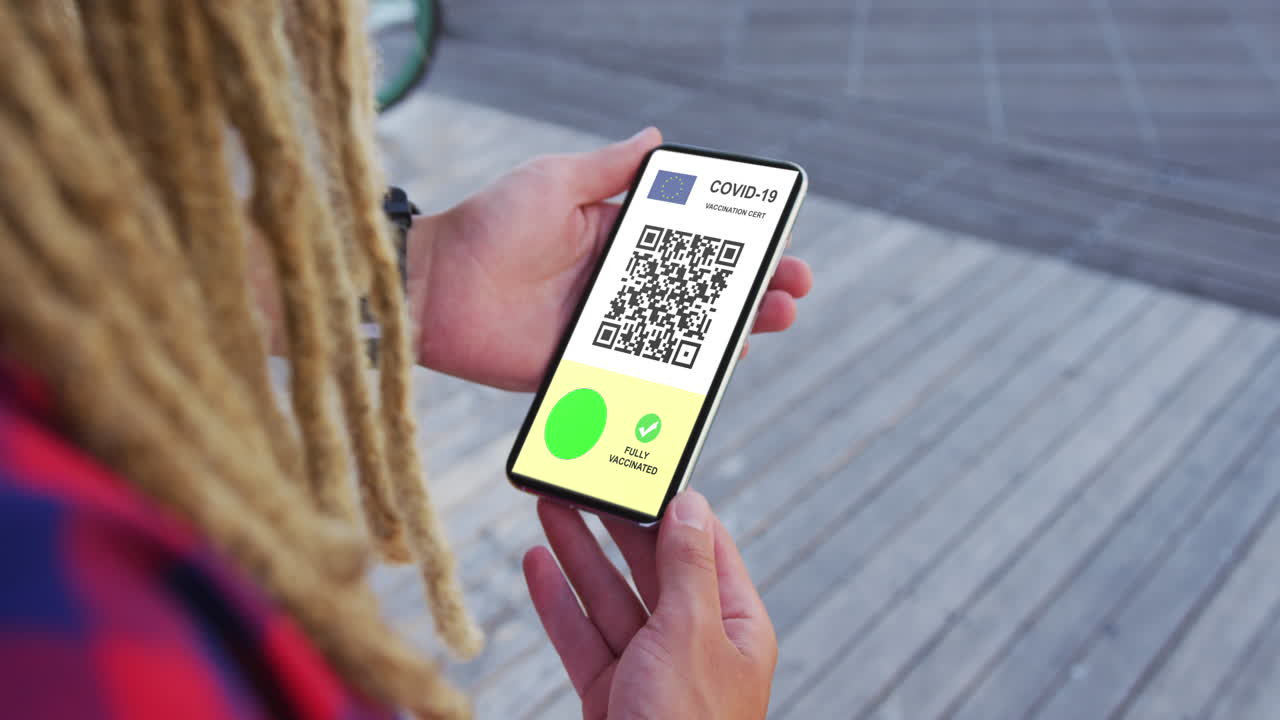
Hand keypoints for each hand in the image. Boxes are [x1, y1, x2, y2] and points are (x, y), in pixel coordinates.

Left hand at [408, 128, 813, 390]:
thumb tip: (657, 137)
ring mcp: (603, 332)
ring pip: (680, 338)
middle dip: (750, 294)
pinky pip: (639, 378)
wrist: (433, 286)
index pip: (690, 246)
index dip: (736, 249)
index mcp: (614, 240)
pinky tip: (715, 376)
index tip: (779, 247)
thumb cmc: (489, 225)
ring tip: (768, 325)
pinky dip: (679, 382)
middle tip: (792, 293)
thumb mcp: (555, 182)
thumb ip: (609, 168)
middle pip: (698, 296)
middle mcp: (615, 288)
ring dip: (728, 335)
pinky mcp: (584, 370)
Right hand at [523, 492, 776, 718]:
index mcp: (734, 625)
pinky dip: (559, 602)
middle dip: (614, 524)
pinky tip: (537, 566)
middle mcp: (695, 644)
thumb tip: (691, 504)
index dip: (672, 506)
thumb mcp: (691, 633)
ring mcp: (651, 671)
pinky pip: (584, 638)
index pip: (706, 546)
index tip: (640, 470)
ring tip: (549, 507)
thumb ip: (686, 566)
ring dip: (579, 553)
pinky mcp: (612, 695)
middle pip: (652, 568)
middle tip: (581, 480)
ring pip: (611, 598)